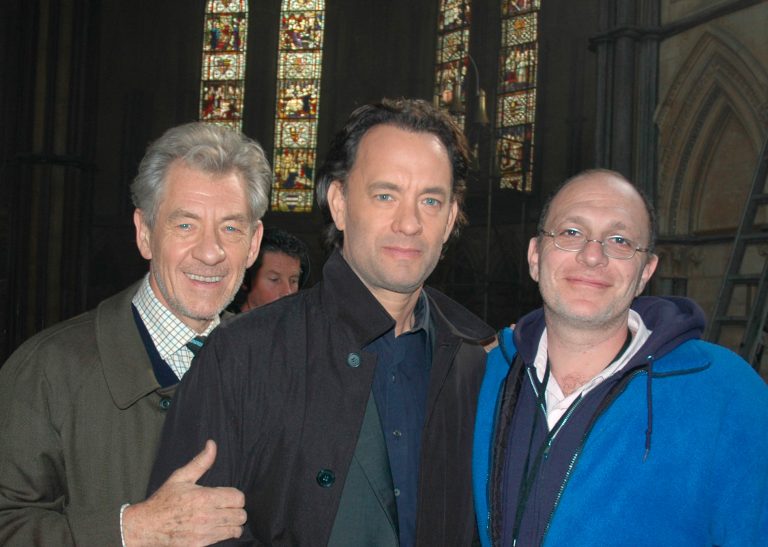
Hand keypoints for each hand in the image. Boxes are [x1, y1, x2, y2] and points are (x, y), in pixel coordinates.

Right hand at [123, 440, 245, 545]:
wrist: (145, 527)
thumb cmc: (163, 501)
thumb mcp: (180, 477)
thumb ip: (201, 462)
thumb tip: (212, 444)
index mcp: (204, 497)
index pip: (238, 498)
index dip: (236, 496)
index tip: (228, 496)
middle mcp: (207, 516)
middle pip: (241, 514)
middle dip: (236, 510)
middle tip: (227, 508)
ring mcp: (204, 533)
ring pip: (236, 529)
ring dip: (233, 523)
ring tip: (224, 518)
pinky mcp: (200, 545)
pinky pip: (224, 539)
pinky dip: (224, 534)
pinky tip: (216, 528)